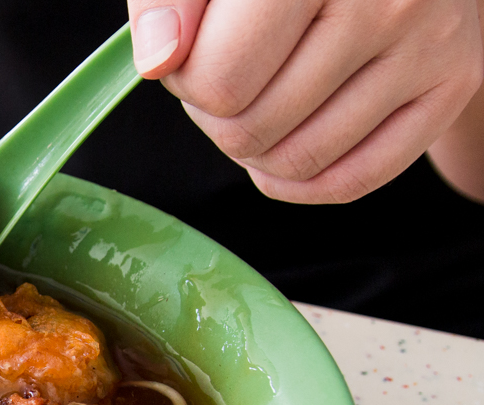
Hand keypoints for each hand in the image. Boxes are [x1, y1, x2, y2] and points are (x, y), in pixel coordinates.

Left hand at [126, 0, 483, 202]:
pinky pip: (351, 182)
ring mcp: (427, 47)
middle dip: (216, 116)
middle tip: (225, 77)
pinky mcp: (451, 86)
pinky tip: (280, 145)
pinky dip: (297, 181)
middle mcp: (385, 2)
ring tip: (254, 100)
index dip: (186, 81)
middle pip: (250, 129)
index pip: (218, 80)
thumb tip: (158, 61)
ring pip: (294, 163)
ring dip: (252, 150)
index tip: (196, 52)